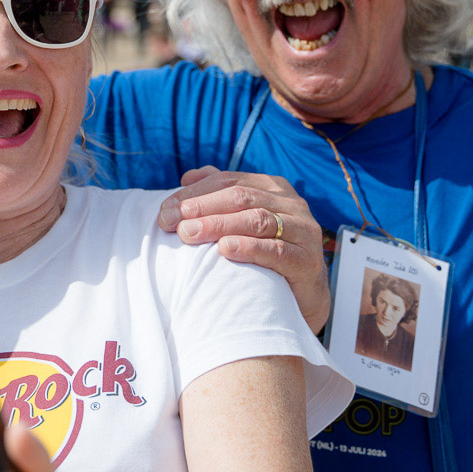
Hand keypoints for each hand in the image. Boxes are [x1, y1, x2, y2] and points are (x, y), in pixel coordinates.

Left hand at [156, 166, 330, 331]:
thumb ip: (220, 195)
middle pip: (240, 198)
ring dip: (218, 225)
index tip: (165, 209)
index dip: (194, 193)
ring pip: (257, 220)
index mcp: (273, 187)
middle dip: (201, 208)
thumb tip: (186, 176)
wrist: (304, 294)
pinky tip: (225, 249)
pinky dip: (249, 248)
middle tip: (170, 222)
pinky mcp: (307, 260)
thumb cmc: (268, 254)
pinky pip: (276, 250)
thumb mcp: (245, 220)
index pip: (228, 181)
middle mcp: (291, 204)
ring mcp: (303, 231)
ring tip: (188, 234)